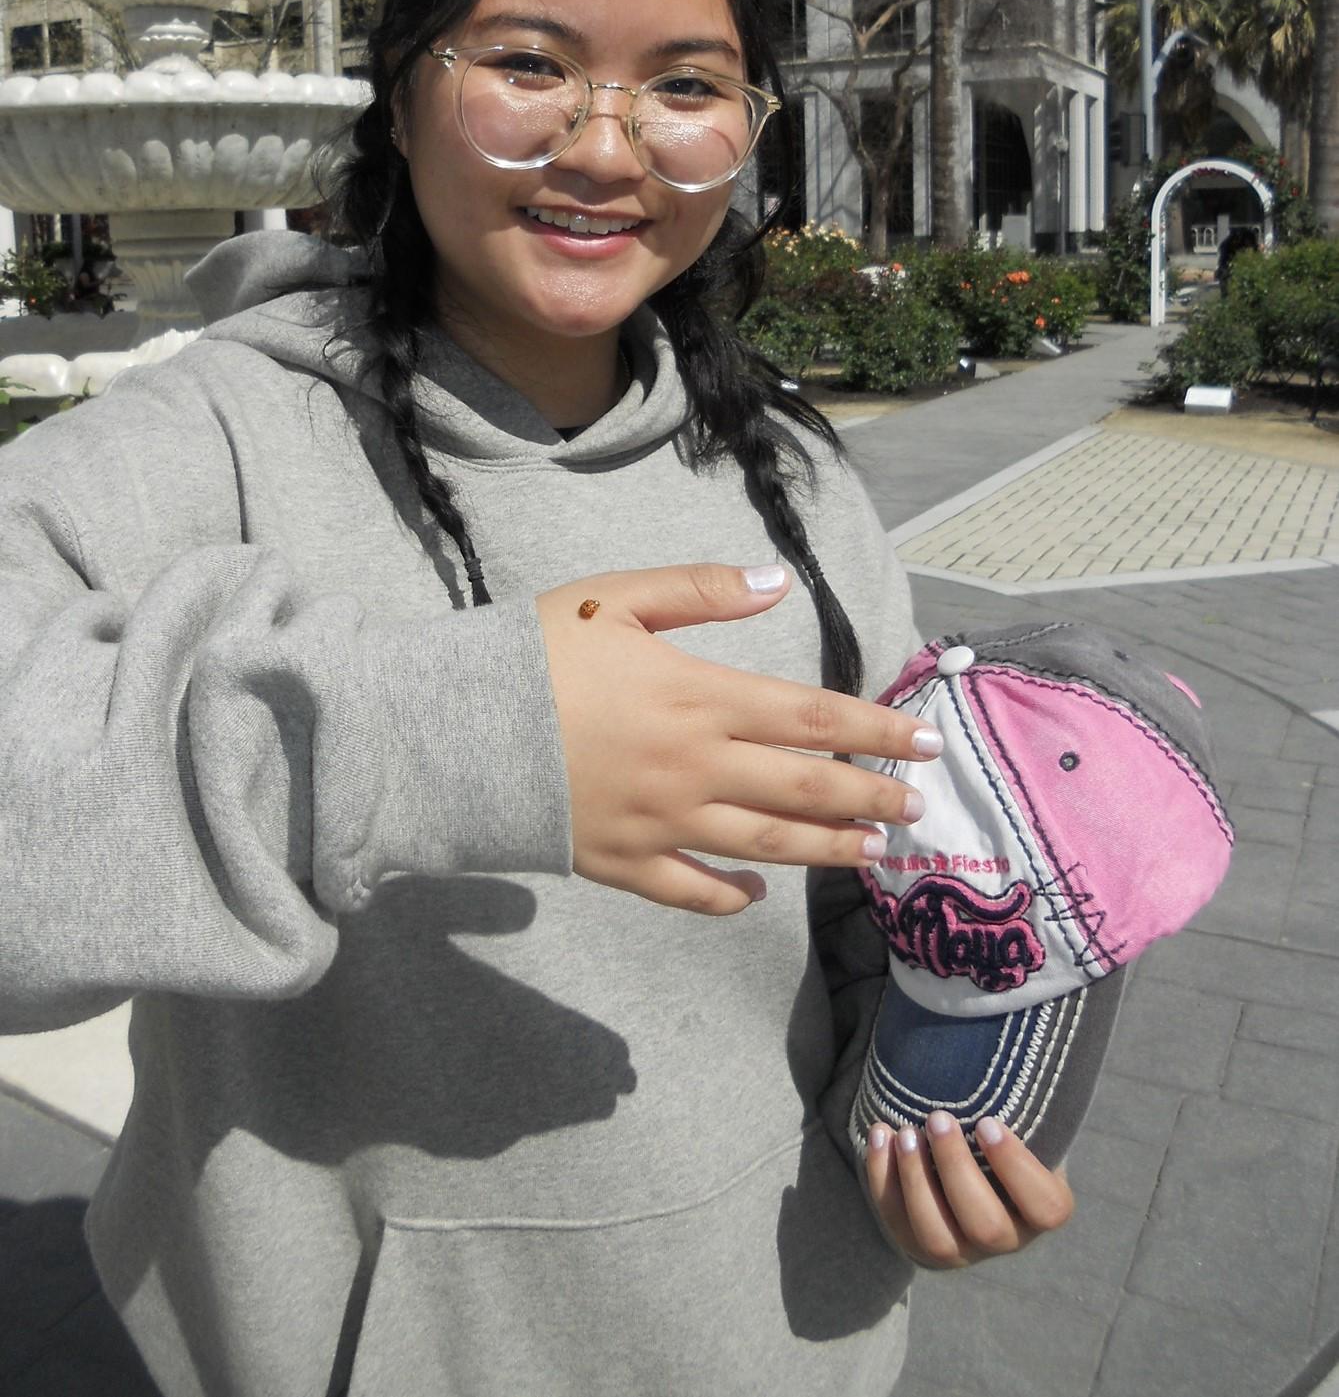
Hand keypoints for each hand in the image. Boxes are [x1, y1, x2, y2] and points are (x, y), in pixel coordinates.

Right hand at [536, 562, 940, 916]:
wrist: (451, 729)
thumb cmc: (534, 653)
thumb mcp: (614, 599)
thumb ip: (700, 591)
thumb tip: (778, 582)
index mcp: (699, 697)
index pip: (813, 717)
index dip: (877, 731)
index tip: (925, 740)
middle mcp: (694, 766)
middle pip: (806, 789)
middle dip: (871, 798)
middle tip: (919, 806)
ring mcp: (661, 822)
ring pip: (766, 845)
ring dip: (828, 850)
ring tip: (873, 852)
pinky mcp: (622, 863)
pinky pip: (691, 889)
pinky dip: (732, 898)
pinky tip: (760, 896)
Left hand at [862, 1113, 1073, 1267]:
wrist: (971, 1158)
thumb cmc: (1001, 1127)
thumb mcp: (1023, 1118)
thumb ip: (1021, 1103)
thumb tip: (1000, 1059)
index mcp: (1043, 1208)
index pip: (1045, 1206)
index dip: (1016, 1168)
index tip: (987, 1123)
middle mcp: (1006, 1238)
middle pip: (985, 1226)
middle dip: (956, 1169)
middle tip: (938, 1118)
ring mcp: (963, 1252)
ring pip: (937, 1237)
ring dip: (916, 1180)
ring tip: (905, 1132)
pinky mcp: (921, 1247)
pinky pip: (898, 1224)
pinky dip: (884, 1180)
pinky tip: (880, 1135)